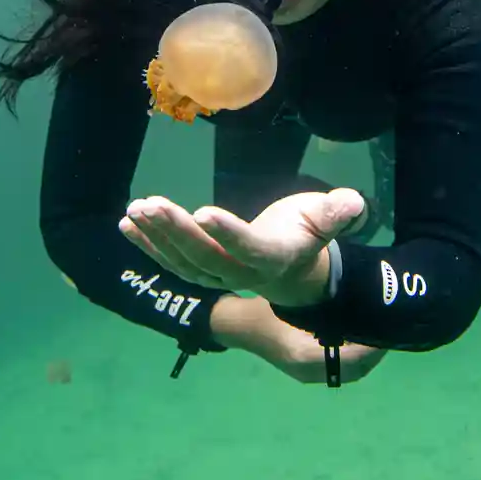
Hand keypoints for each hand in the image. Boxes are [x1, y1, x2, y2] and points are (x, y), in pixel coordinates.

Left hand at [120, 187, 364, 306]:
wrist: (293, 273)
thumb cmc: (307, 235)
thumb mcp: (325, 220)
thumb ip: (335, 213)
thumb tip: (353, 202)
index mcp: (274, 259)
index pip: (248, 249)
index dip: (226, 233)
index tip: (202, 211)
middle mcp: (243, 274)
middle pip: (206, 258)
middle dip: (177, 232)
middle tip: (152, 204)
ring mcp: (218, 276)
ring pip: (184, 263)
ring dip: (157, 238)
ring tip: (135, 211)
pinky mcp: (200, 271)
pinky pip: (171, 262)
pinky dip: (148, 245)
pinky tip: (128, 224)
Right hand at [210, 295, 386, 383]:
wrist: (237, 325)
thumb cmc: (263, 310)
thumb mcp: (294, 301)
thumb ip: (324, 302)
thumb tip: (358, 298)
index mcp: (306, 357)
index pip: (352, 359)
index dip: (374, 347)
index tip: (388, 329)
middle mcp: (309, 371)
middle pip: (355, 369)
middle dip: (375, 352)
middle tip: (390, 329)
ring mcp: (307, 374)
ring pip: (349, 371)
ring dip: (366, 356)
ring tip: (379, 332)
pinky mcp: (306, 371)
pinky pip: (339, 369)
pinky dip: (354, 358)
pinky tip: (361, 338)